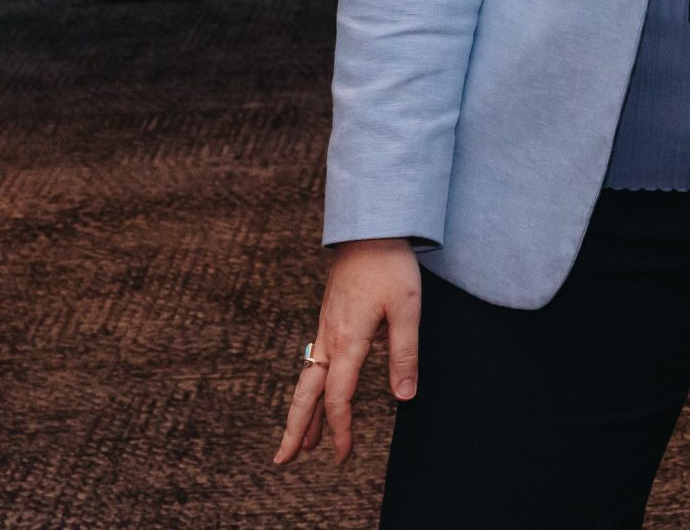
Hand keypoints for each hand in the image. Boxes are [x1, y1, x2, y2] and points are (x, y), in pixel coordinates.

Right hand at [275, 237, 420, 466]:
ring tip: (297, 444)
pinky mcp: (329, 320)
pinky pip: (313, 363)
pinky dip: (309, 389)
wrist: (369, 229)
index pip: (338, 397)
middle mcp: (330, 339)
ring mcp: (326, 329)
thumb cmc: (390, 267)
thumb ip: (404, 353)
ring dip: (300, 413)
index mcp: (348, 341)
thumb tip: (404, 397)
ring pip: (306, 380)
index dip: (340, 430)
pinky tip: (313, 396)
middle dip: (294, 430)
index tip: (344, 457)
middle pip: (305, 394)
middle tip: (282, 461)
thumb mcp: (407, 309)